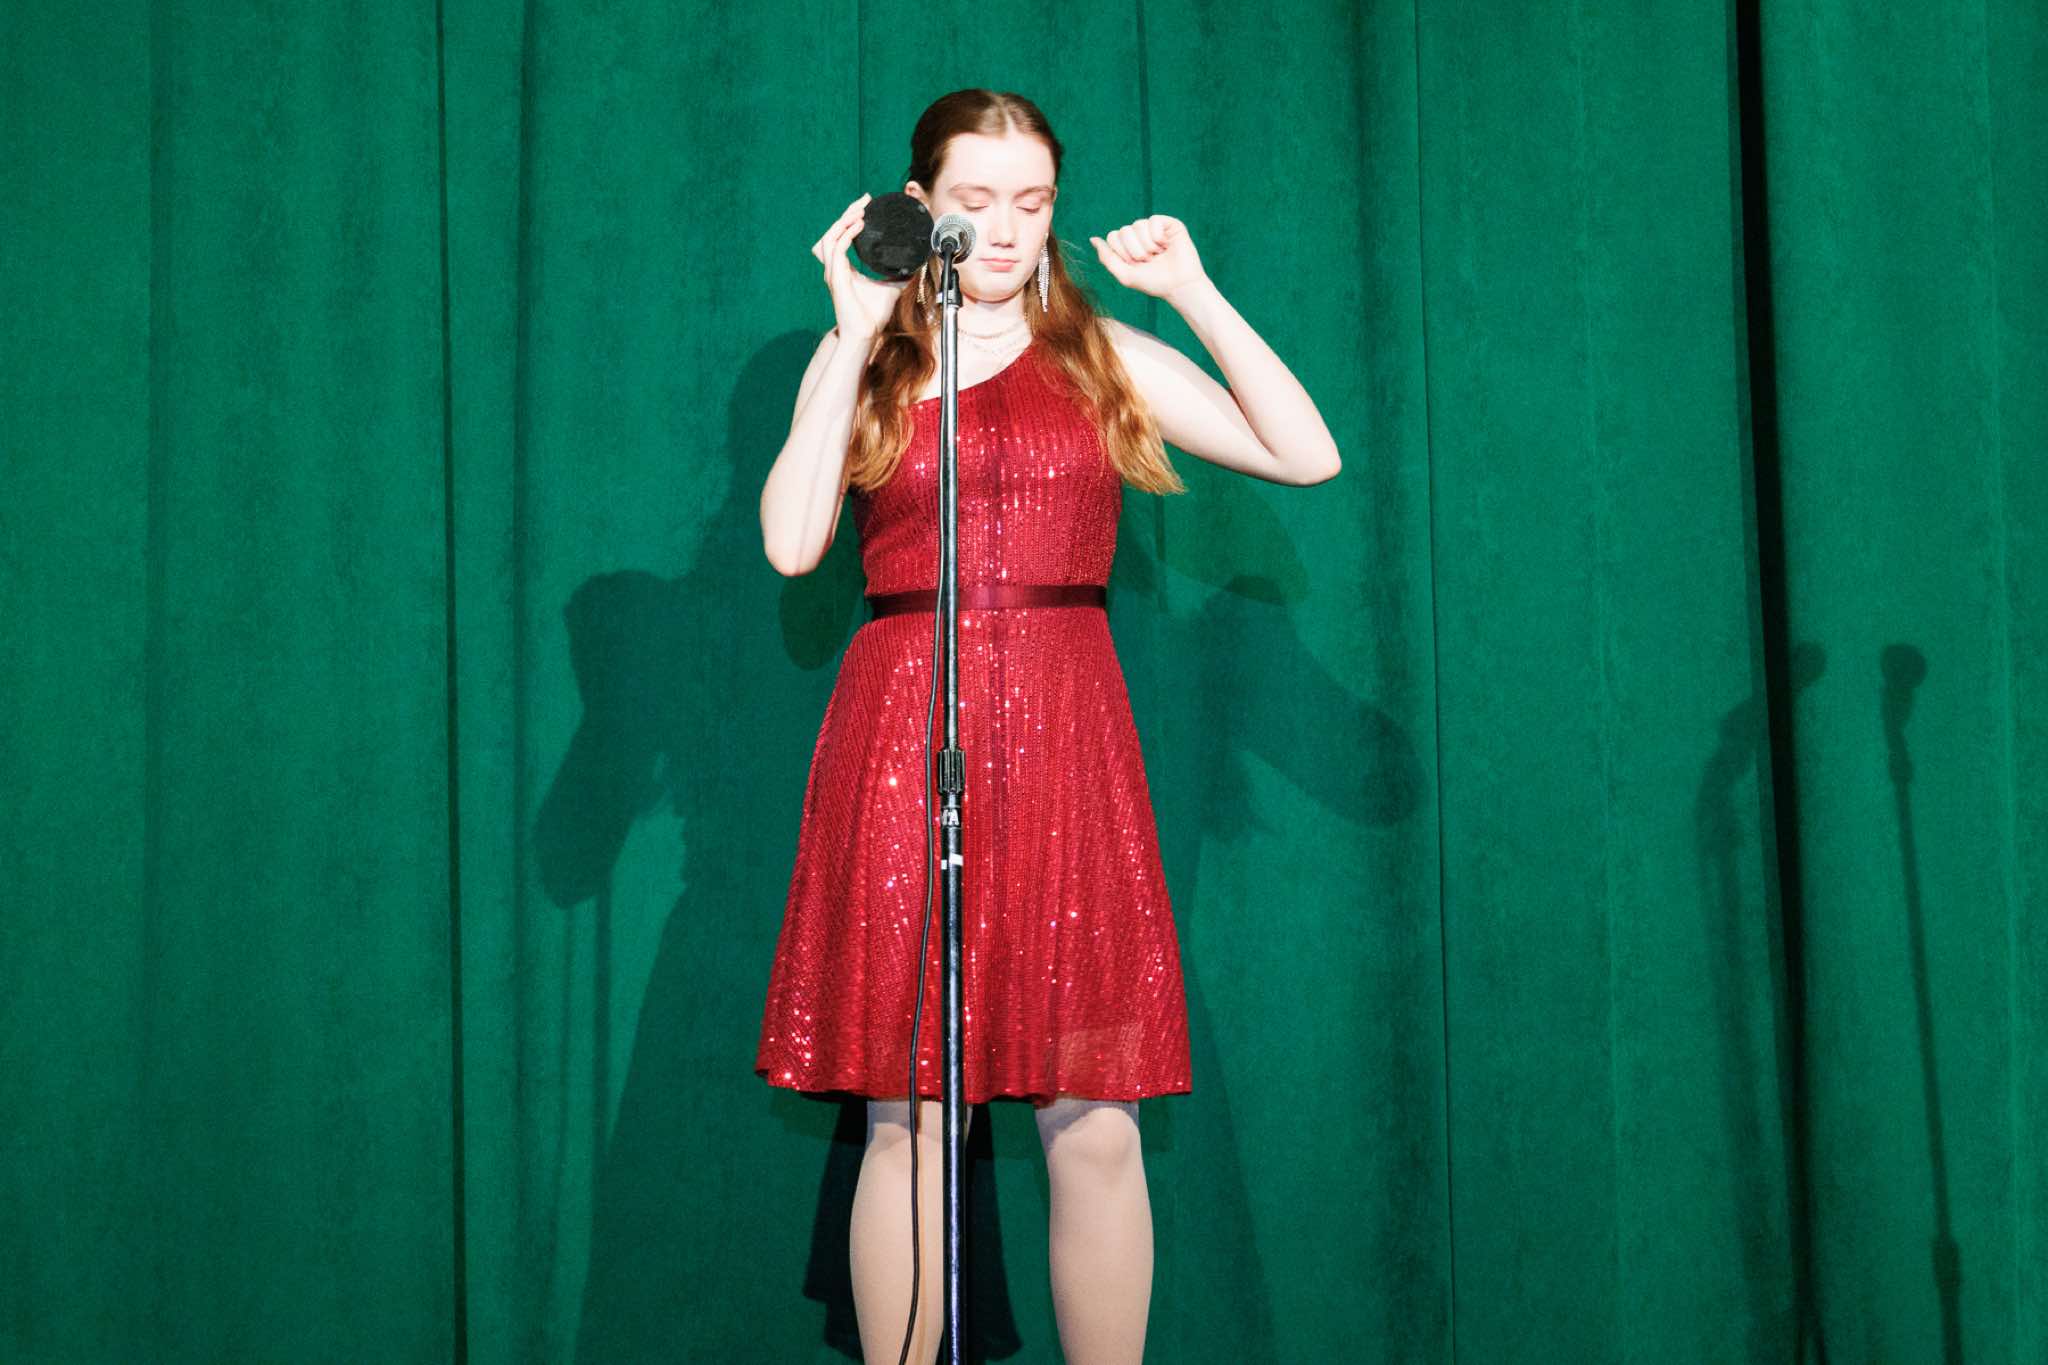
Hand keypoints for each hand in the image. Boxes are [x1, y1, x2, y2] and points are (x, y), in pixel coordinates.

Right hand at [812, 192, 908, 341]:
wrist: (865, 333)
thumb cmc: (873, 315)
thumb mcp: (891, 288)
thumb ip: (899, 275)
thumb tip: (914, 265)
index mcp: (843, 268)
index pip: (841, 236)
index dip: (850, 218)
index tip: (866, 206)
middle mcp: (835, 267)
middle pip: (833, 231)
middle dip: (848, 212)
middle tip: (864, 200)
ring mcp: (833, 272)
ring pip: (830, 236)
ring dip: (844, 220)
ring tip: (860, 210)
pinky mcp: (836, 277)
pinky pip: (836, 248)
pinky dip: (846, 234)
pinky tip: (859, 225)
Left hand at [1088, 214, 1205, 300]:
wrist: (1178, 286)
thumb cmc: (1153, 282)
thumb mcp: (1124, 274)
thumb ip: (1107, 257)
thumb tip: (1093, 238)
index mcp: (1128, 245)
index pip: (1113, 236)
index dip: (1121, 253)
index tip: (1134, 265)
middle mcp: (1140, 234)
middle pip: (1124, 231)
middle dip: (1134, 251)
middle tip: (1148, 261)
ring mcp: (1154, 228)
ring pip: (1138, 225)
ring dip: (1147, 246)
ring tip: (1158, 255)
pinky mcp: (1169, 224)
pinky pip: (1154, 220)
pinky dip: (1158, 237)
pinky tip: (1166, 246)